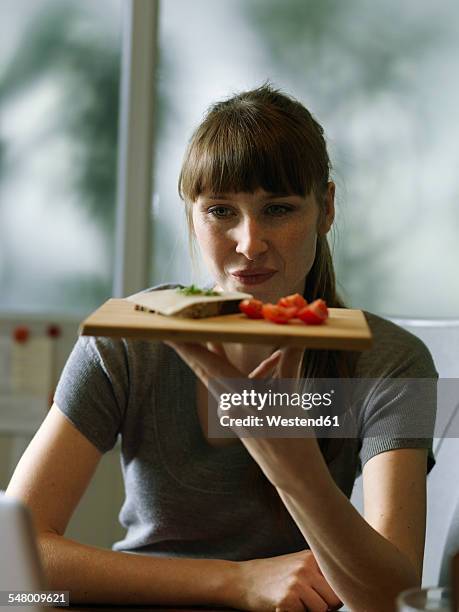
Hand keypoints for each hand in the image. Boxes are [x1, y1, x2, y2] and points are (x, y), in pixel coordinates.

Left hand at [163, 340, 320, 489]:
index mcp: (241, 398)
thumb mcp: (292, 399)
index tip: (170, 335)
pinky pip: (236, 388)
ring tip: (210, 334)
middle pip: (204, 371)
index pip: (208, 366)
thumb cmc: (295, 439)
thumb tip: (296, 337)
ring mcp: (233, 411)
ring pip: (218, 378)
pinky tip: (274, 361)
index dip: (188, 348)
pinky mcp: (240, 416)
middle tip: (172, 331)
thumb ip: (290, 364)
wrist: (293, 474)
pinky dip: (249, 373)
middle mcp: (231, 404)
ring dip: (213, 356)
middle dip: (189, 349)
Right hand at [233, 549, 342, 611]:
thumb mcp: (297, 565)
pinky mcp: (287, 600)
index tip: (327, 596)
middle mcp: (305, 567)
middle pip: (334, 599)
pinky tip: (283, 604)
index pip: (339, 581)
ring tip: (294, 602)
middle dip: (324, 606)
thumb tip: (345, 593)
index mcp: (311, 557)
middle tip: (306, 601)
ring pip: (322, 610)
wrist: (242, 579)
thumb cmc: (273, 576)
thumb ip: (318, 574)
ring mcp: (297, 583)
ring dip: (310, 611)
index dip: (334, 594)